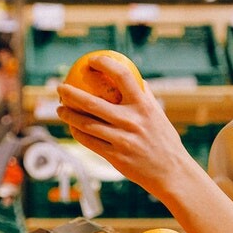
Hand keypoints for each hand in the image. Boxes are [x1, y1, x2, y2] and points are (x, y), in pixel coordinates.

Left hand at [56, 56, 190, 195]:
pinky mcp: (115, 156)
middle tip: (60, 88)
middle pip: (92, 102)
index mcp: (144, 105)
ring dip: (68, 115)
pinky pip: (89, 141)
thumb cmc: (164, 140)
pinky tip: (72, 128)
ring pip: (86, 124)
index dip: (105, 64)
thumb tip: (133, 77)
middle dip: (71, 93)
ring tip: (60, 109)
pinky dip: (77, 133)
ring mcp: (122, 139)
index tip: (91, 60)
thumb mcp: (158, 115)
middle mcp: (132, 121)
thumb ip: (145, 96)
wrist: (171, 172)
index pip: (123, 76)